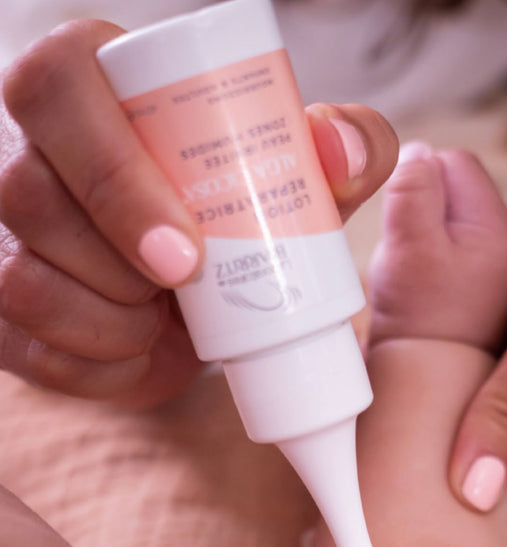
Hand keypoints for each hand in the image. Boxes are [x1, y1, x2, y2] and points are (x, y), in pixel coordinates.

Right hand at [0, 20, 397, 407]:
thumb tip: (339, 152)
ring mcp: (1, 233)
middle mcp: (23, 149)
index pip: (57, 86)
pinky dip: (97, 367)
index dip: (114, 175)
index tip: (185, 253)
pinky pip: (28, 352)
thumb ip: (339, 150)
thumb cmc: (238, 215)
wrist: (194, 293)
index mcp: (87, 85)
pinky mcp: (1, 310)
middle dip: (118, 265)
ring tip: (162, 316)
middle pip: (29, 192)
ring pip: (22, 281)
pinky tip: (137, 350)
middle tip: (187, 291)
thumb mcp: (296, 175)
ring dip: (110, 322)